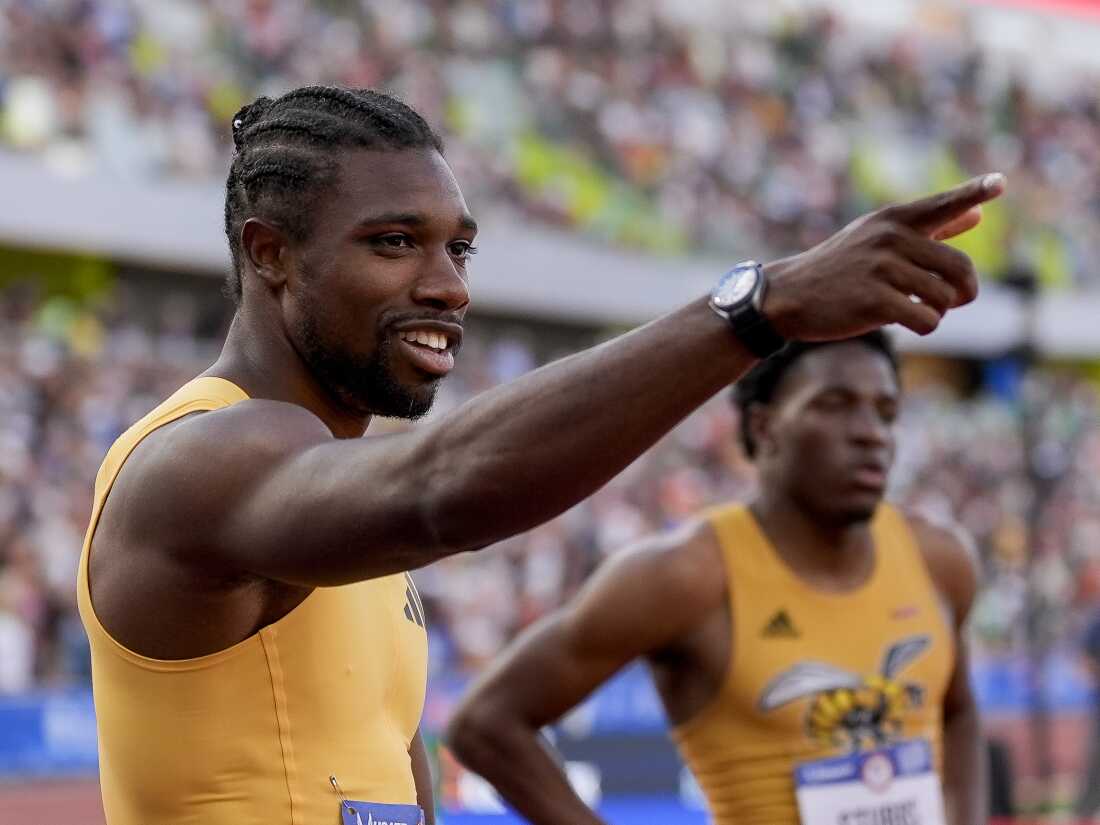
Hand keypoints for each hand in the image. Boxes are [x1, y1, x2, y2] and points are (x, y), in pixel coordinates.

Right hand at [762, 173, 1005, 339]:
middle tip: (954, 301)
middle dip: (965, 291)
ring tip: (920, 311)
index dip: (974, 191)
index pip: (941, 204)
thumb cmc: (839, 267)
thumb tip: (978, 214)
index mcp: (893, 219)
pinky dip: (925, 326)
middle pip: (960, 267)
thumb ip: (931, 227)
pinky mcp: (873, 302)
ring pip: (944, 298)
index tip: (999, 182)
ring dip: (940, 312)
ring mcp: (881, 269)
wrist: (788, 295)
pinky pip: (926, 319)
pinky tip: (908, 323)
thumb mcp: (877, 239)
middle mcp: (889, 239)